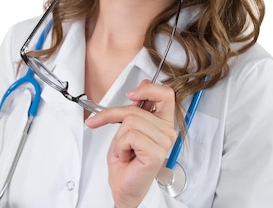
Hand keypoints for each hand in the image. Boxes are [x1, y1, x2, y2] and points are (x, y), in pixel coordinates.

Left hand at [85, 79, 176, 207]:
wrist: (123, 186)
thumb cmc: (126, 160)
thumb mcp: (126, 127)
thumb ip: (135, 109)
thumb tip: (139, 87)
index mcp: (163, 122)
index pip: (166, 94)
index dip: (148, 89)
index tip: (131, 94)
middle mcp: (167, 131)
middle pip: (136, 109)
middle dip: (114, 117)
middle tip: (105, 125)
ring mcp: (164, 142)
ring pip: (131, 122)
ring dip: (119, 137)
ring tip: (125, 150)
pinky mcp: (156, 152)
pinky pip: (130, 136)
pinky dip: (121, 146)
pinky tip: (127, 156)